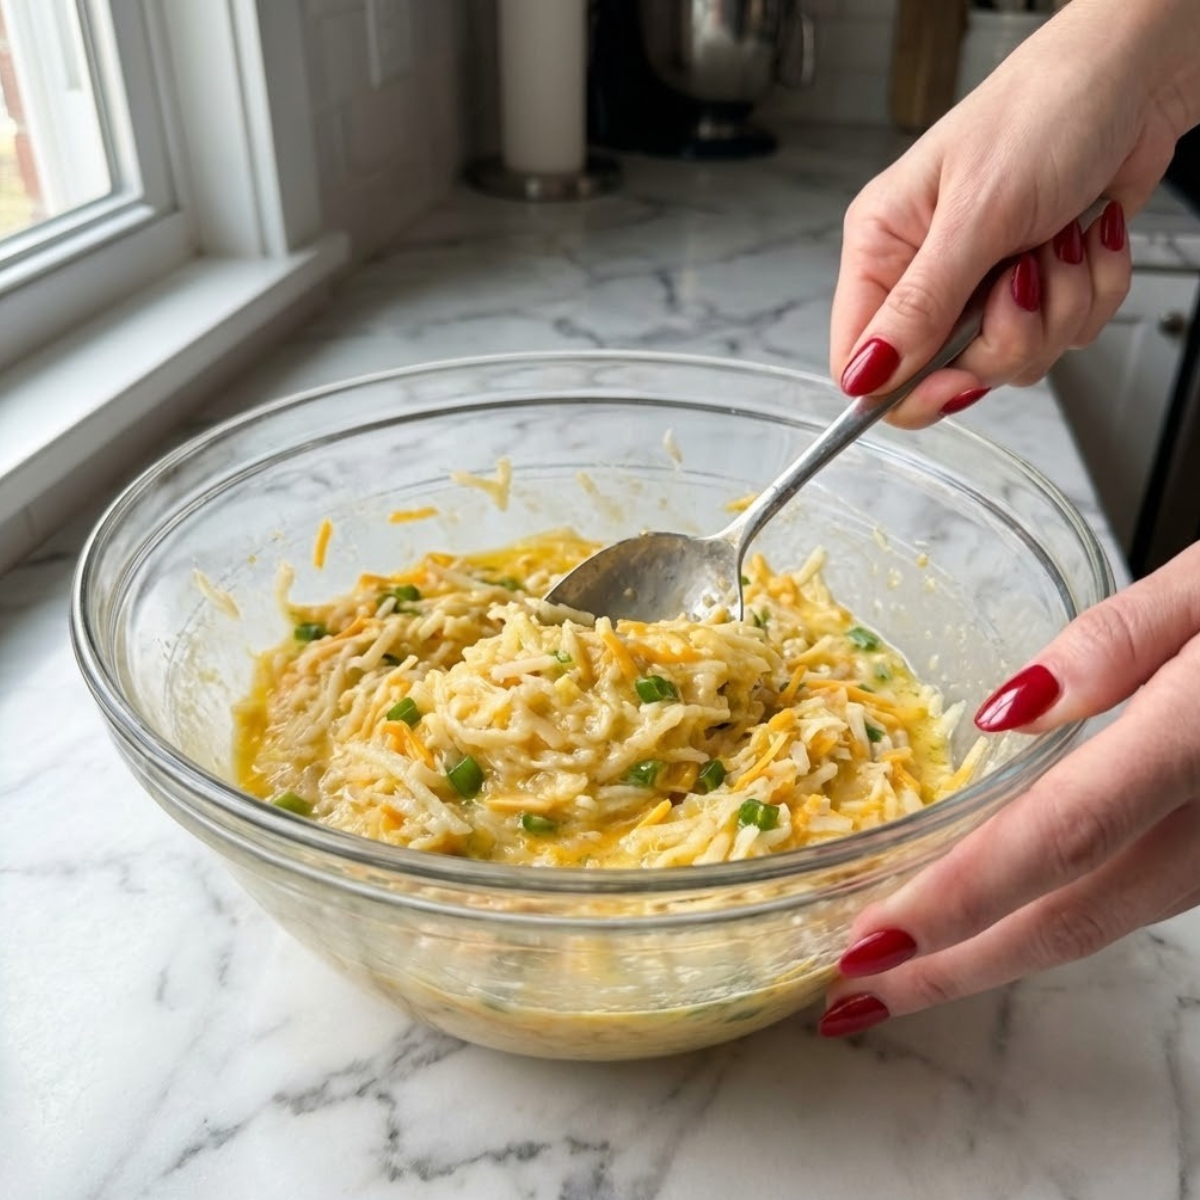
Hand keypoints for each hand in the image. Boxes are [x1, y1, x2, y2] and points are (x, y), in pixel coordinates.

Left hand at [818, 542, 1199, 1036]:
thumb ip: (1118, 644)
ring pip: (1099, 922)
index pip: (1057, 841)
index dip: (957, 903)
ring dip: (992, 953)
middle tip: (852, 1000)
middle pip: (1068, 919)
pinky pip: (1134, 896)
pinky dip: (1050, 918)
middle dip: (950, 968)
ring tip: (902, 970)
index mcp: (1198, 740)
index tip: (868, 945)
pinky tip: (994, 918)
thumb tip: (1004, 714)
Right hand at [830, 0, 1199, 426]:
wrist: (1136, 77)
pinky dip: (1092, 291)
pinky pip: (1064, 336)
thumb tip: (867, 376)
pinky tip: (1087, 239)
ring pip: (1012, 359)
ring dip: (1059, 307)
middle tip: (1024, 279)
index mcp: (883, 250)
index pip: (863, 361)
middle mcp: (927, 275)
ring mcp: (984, 285)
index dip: (907, 388)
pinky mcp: (1038, 288)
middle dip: (1006, 336)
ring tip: (1061, 241)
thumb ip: (920, 306)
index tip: (957, 380)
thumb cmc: (1044, 111)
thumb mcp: (975, 214)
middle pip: (946, 372)